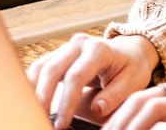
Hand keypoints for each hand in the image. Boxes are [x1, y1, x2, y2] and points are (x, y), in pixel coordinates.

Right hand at [27, 33, 159, 128]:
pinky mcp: (60, 54)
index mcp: (99, 50)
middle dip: (44, 99)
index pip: (76, 77)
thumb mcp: (133, 81)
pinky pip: (40, 68)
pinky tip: (32, 101)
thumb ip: (115, 95)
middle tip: (42, 121)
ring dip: (34, 92)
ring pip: (41, 67)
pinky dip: (33, 84)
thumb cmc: (132, 66)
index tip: (61, 123)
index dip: (66, 102)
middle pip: (52, 70)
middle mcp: (79, 44)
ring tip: (34, 114)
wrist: (131, 50)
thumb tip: (97, 109)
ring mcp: (67, 48)